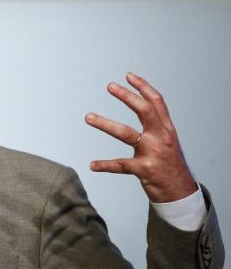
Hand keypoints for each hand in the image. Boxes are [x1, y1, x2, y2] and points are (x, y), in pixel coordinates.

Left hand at [85, 72, 196, 202]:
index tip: (128, 75)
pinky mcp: (144, 170)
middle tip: (110, 86)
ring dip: (105, 123)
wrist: (180, 193)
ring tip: (88, 116)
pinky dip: (105, 165)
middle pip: (144, 111)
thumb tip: (142, 106)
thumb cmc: (169, 165)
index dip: (143, 87)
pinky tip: (92, 164)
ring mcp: (152, 153)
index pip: (157, 102)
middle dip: (127, 96)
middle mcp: (161, 138)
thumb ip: (156, 126)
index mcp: (167, 129)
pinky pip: (120, 165)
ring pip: (126, 133)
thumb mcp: (168, 141)